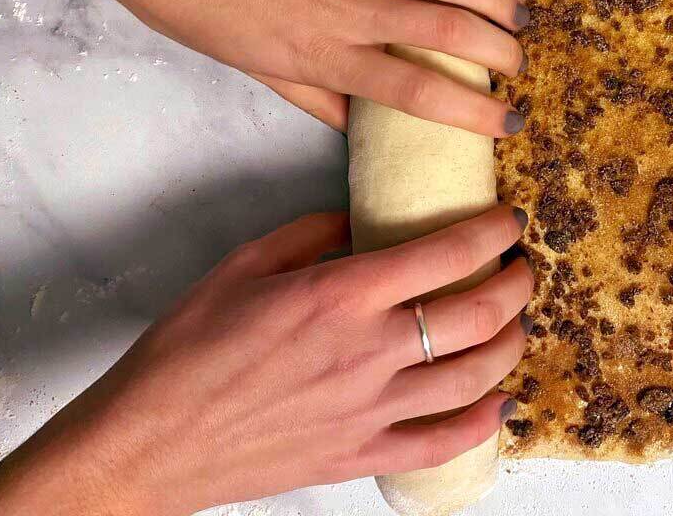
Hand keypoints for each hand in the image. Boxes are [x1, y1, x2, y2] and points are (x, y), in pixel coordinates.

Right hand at [0, 206, 533, 515]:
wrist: (148, 438)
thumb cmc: (187, 350)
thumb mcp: (243, 265)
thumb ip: (310, 233)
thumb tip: (356, 219)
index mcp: (342, 295)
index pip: (446, 252)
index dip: (492, 231)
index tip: (508, 220)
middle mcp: (369, 351)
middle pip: (477, 314)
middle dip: (517, 285)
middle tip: (524, 269)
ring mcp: (370, 409)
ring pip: (473, 376)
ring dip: (511, 345)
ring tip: (518, 324)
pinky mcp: (360, 453)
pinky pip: (440, 443)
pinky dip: (481, 424)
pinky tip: (498, 403)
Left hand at [91, 0, 528, 133]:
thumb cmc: (188, 2)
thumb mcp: (249, 66)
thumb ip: (311, 94)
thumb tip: (354, 124)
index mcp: (322, 56)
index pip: (416, 92)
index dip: (475, 112)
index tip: (510, 122)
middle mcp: (344, 8)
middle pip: (446, 34)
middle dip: (498, 54)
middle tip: (519, 63)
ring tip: (519, 15)